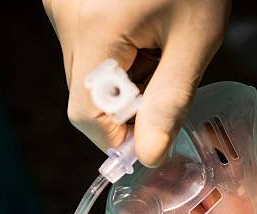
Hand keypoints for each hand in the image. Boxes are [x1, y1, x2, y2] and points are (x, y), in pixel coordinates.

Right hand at [43, 0, 230, 165]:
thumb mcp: (195, 41)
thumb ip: (171, 101)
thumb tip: (150, 155)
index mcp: (95, 29)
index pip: (87, 113)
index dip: (118, 138)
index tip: (152, 140)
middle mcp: (66, 18)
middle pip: (87, 95)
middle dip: (127, 106)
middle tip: (165, 81)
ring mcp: (62, 8)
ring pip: (87, 76)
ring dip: (123, 82)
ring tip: (156, 49)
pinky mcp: (68, 4)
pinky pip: (86, 51)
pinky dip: (115, 60)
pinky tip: (141, 36)